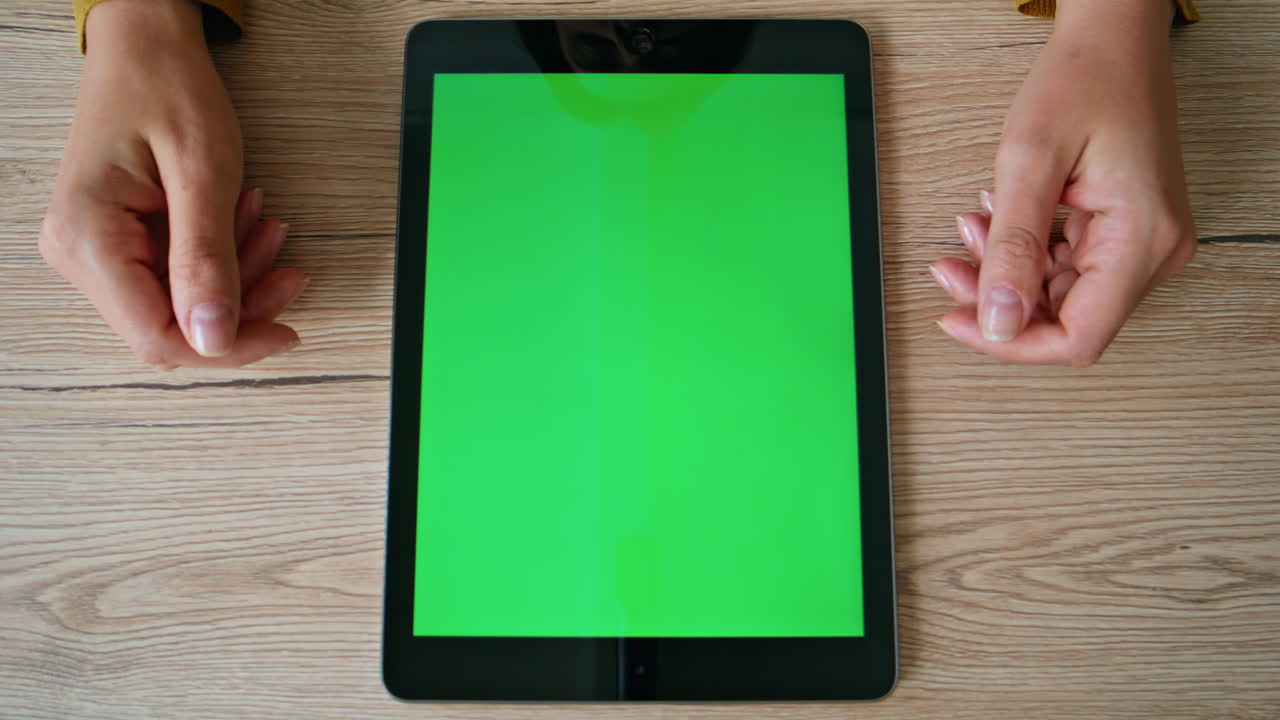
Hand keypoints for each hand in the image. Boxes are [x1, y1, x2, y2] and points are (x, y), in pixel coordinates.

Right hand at [39, 0, 304, 368]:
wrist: (147, 46)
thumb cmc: (168, 88)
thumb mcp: (204, 172)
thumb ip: (207, 259)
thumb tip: (214, 339)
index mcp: (88, 239)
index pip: (156, 336)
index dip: (227, 346)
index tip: (285, 331)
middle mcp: (79, 254)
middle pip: (170, 326)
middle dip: (240, 305)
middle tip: (291, 271)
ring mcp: (95, 251)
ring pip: (180, 305)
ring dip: (238, 278)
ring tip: (272, 230)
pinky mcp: (118, 243)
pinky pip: (177, 277)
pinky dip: (223, 259)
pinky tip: (248, 225)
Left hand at [930, 0, 1195, 366]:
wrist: (1112, 40)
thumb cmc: (1083, 80)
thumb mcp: (1029, 163)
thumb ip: (1012, 248)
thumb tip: (997, 322)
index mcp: (1142, 239)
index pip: (1079, 337)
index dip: (1012, 343)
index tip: (958, 323)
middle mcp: (1154, 249)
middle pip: (1066, 318)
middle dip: (998, 299)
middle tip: (948, 267)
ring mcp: (1142, 241)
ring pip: (1059, 293)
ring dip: (1004, 271)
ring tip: (970, 228)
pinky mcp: (1125, 230)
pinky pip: (1066, 265)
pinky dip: (1022, 252)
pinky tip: (995, 219)